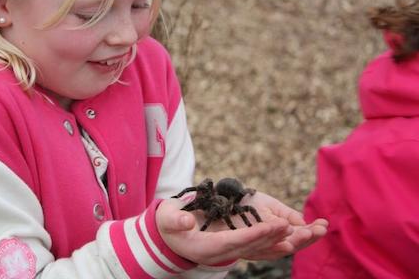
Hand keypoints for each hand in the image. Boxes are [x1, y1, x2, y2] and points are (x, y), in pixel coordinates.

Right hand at [156, 192, 327, 264]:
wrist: (169, 237)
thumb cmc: (168, 225)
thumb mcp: (168, 220)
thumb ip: (175, 220)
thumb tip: (185, 222)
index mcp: (208, 247)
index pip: (236, 241)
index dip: (256, 235)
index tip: (274, 226)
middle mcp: (223, 253)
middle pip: (254, 247)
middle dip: (277, 238)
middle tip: (298, 228)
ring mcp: (230, 251)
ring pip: (261, 248)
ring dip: (283, 240)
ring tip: (305, 231)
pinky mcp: (235, 245)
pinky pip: (260, 245)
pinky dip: (276, 240)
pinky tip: (294, 234)